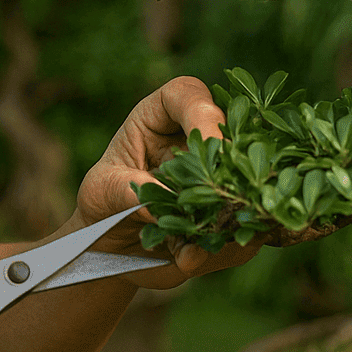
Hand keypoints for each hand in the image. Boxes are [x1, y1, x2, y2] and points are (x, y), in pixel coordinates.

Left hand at [76, 76, 261, 285]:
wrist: (113, 249)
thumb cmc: (102, 204)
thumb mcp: (101, 193)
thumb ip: (126, 192)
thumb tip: (166, 200)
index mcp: (160, 118)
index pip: (188, 94)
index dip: (204, 113)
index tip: (212, 142)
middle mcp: (198, 141)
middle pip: (234, 131)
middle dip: (233, 164)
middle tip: (218, 198)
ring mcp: (221, 178)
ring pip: (250, 181)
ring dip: (232, 209)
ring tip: (190, 241)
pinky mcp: (233, 214)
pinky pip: (249, 225)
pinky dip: (228, 243)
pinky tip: (189, 257)